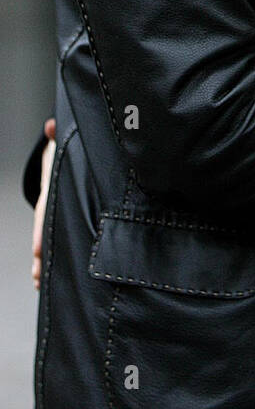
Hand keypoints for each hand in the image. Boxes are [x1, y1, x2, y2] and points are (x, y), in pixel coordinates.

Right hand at [32, 118, 55, 290]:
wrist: (60, 160)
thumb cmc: (61, 155)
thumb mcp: (60, 149)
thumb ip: (57, 138)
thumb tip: (51, 126)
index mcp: (50, 191)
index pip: (44, 213)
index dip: (42, 231)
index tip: (38, 249)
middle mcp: (49, 207)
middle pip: (43, 233)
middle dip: (41, 253)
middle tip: (38, 274)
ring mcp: (54, 218)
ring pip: (47, 242)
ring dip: (43, 263)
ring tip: (39, 282)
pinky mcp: (62, 224)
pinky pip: (56, 244)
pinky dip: (49, 262)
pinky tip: (44, 281)